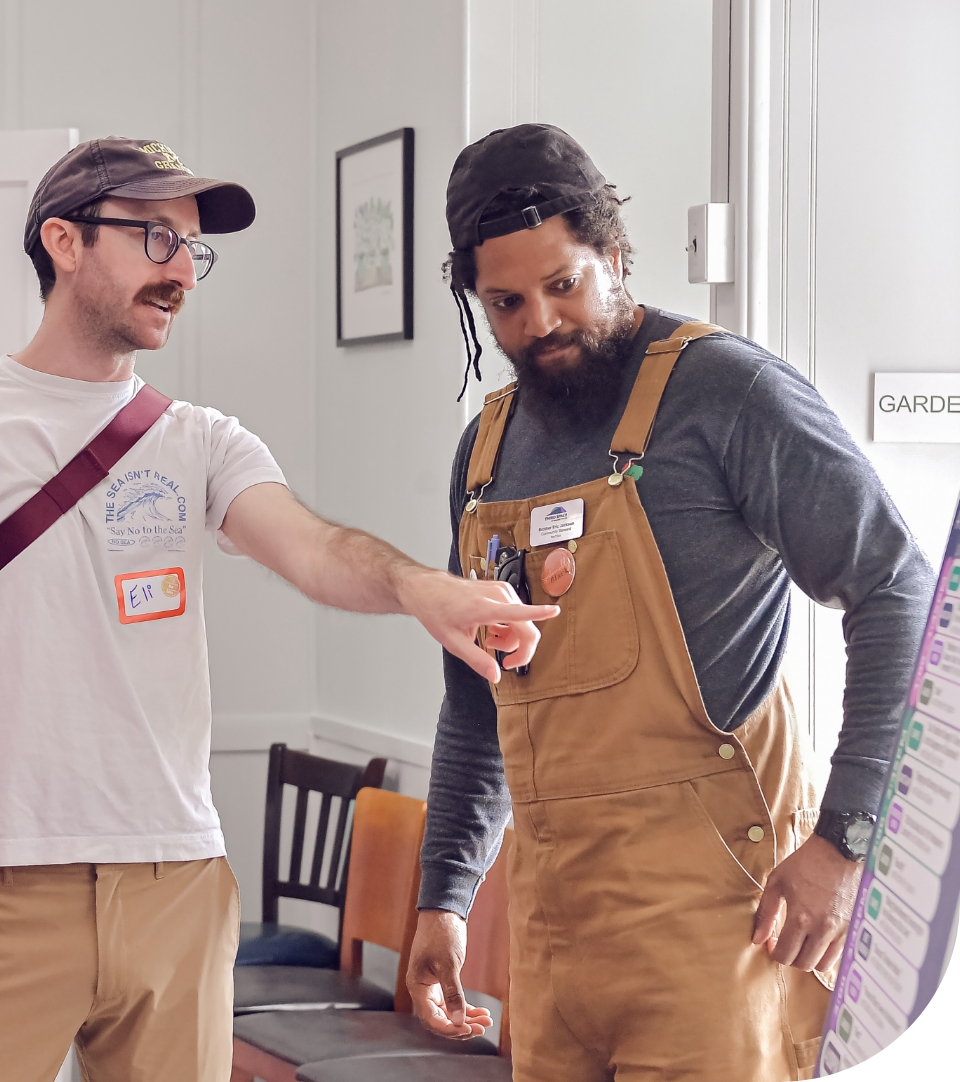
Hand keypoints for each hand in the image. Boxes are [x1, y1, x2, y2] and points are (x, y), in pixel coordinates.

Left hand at [398, 568, 559, 683]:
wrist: (426, 589)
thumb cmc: (436, 611)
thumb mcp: (453, 642)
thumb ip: (477, 660)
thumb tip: (496, 676)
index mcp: (484, 608)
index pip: (518, 612)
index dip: (540, 613)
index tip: (555, 611)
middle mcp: (497, 596)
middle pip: (526, 626)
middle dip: (519, 648)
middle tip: (504, 661)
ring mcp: (499, 590)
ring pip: (521, 621)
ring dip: (511, 637)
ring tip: (490, 641)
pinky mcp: (500, 589)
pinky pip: (516, 612)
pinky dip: (508, 626)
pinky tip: (492, 630)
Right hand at [407, 910, 492, 1038]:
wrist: (443, 912)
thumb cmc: (441, 933)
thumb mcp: (449, 963)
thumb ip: (453, 992)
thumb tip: (459, 1020)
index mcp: (417, 987)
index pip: (431, 1019)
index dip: (449, 1028)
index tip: (469, 1029)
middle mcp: (423, 990)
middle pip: (440, 1020)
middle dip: (461, 1026)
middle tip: (482, 1028)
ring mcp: (432, 986)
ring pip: (448, 1012)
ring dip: (466, 1019)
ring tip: (487, 1021)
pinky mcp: (442, 981)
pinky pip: (453, 1002)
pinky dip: (466, 1008)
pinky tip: (481, 1011)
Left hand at [753, 833, 863, 970]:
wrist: (839, 850)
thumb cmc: (806, 863)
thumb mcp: (777, 881)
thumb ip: (766, 912)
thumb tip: (757, 938)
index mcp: (801, 918)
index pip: (785, 956)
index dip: (775, 952)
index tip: (772, 942)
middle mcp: (823, 929)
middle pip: (804, 965)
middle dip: (791, 957)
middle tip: (787, 942)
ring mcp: (841, 931)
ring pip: (824, 964)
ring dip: (810, 957)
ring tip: (804, 941)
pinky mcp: (854, 928)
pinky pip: (839, 953)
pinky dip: (827, 951)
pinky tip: (819, 936)